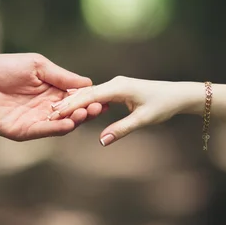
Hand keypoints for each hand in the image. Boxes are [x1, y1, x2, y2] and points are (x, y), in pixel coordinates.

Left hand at [0, 53, 103, 140]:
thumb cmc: (5, 68)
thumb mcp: (37, 66)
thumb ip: (61, 76)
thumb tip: (87, 83)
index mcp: (52, 90)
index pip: (76, 97)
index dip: (90, 98)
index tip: (103, 98)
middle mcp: (48, 107)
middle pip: (72, 112)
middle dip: (86, 110)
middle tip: (98, 107)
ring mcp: (37, 120)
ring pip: (61, 123)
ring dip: (75, 120)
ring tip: (85, 113)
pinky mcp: (25, 131)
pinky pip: (45, 131)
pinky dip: (58, 129)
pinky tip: (69, 124)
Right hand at [50, 76, 203, 145]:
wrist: (177, 95)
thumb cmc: (162, 105)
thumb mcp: (143, 120)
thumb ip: (121, 129)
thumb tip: (101, 141)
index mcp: (119, 87)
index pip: (89, 96)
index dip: (71, 106)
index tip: (54, 114)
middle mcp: (115, 83)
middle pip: (85, 93)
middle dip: (67, 103)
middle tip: (48, 113)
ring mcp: (116, 85)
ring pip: (90, 93)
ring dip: (74, 102)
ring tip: (55, 111)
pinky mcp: (118, 89)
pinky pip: (97, 95)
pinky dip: (84, 101)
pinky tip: (74, 108)